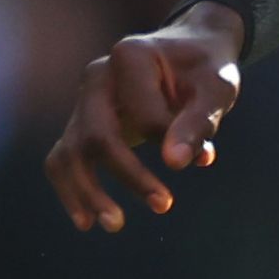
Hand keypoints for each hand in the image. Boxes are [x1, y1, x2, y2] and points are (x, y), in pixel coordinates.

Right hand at [45, 5, 247, 231]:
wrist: (187, 54)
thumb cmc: (204, 70)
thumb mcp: (216, 88)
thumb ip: (198, 122)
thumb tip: (175, 163)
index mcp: (128, 56)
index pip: (144, 113)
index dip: (171, 140)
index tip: (204, 156)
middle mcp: (96, 77)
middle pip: (96, 135)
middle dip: (128, 175)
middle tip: (165, 206)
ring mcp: (83, 101)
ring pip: (70, 152)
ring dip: (88, 192)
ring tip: (115, 225)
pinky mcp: (80, 123)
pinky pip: (62, 160)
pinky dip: (70, 190)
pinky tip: (86, 222)